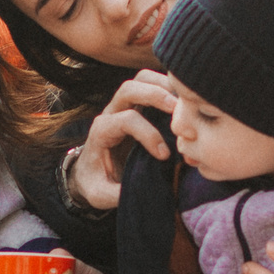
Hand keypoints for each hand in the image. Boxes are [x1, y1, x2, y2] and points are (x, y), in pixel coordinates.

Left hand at [70, 71, 175, 211]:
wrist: (89, 171)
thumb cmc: (95, 181)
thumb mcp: (98, 193)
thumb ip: (113, 194)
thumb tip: (137, 189)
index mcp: (102, 131)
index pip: (126, 120)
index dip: (148, 134)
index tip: (164, 156)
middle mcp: (111, 112)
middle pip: (130, 88)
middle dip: (155, 95)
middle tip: (179, 111)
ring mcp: (124, 105)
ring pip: (141, 79)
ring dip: (163, 85)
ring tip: (185, 101)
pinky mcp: (137, 105)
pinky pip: (151, 84)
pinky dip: (168, 87)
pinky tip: (185, 101)